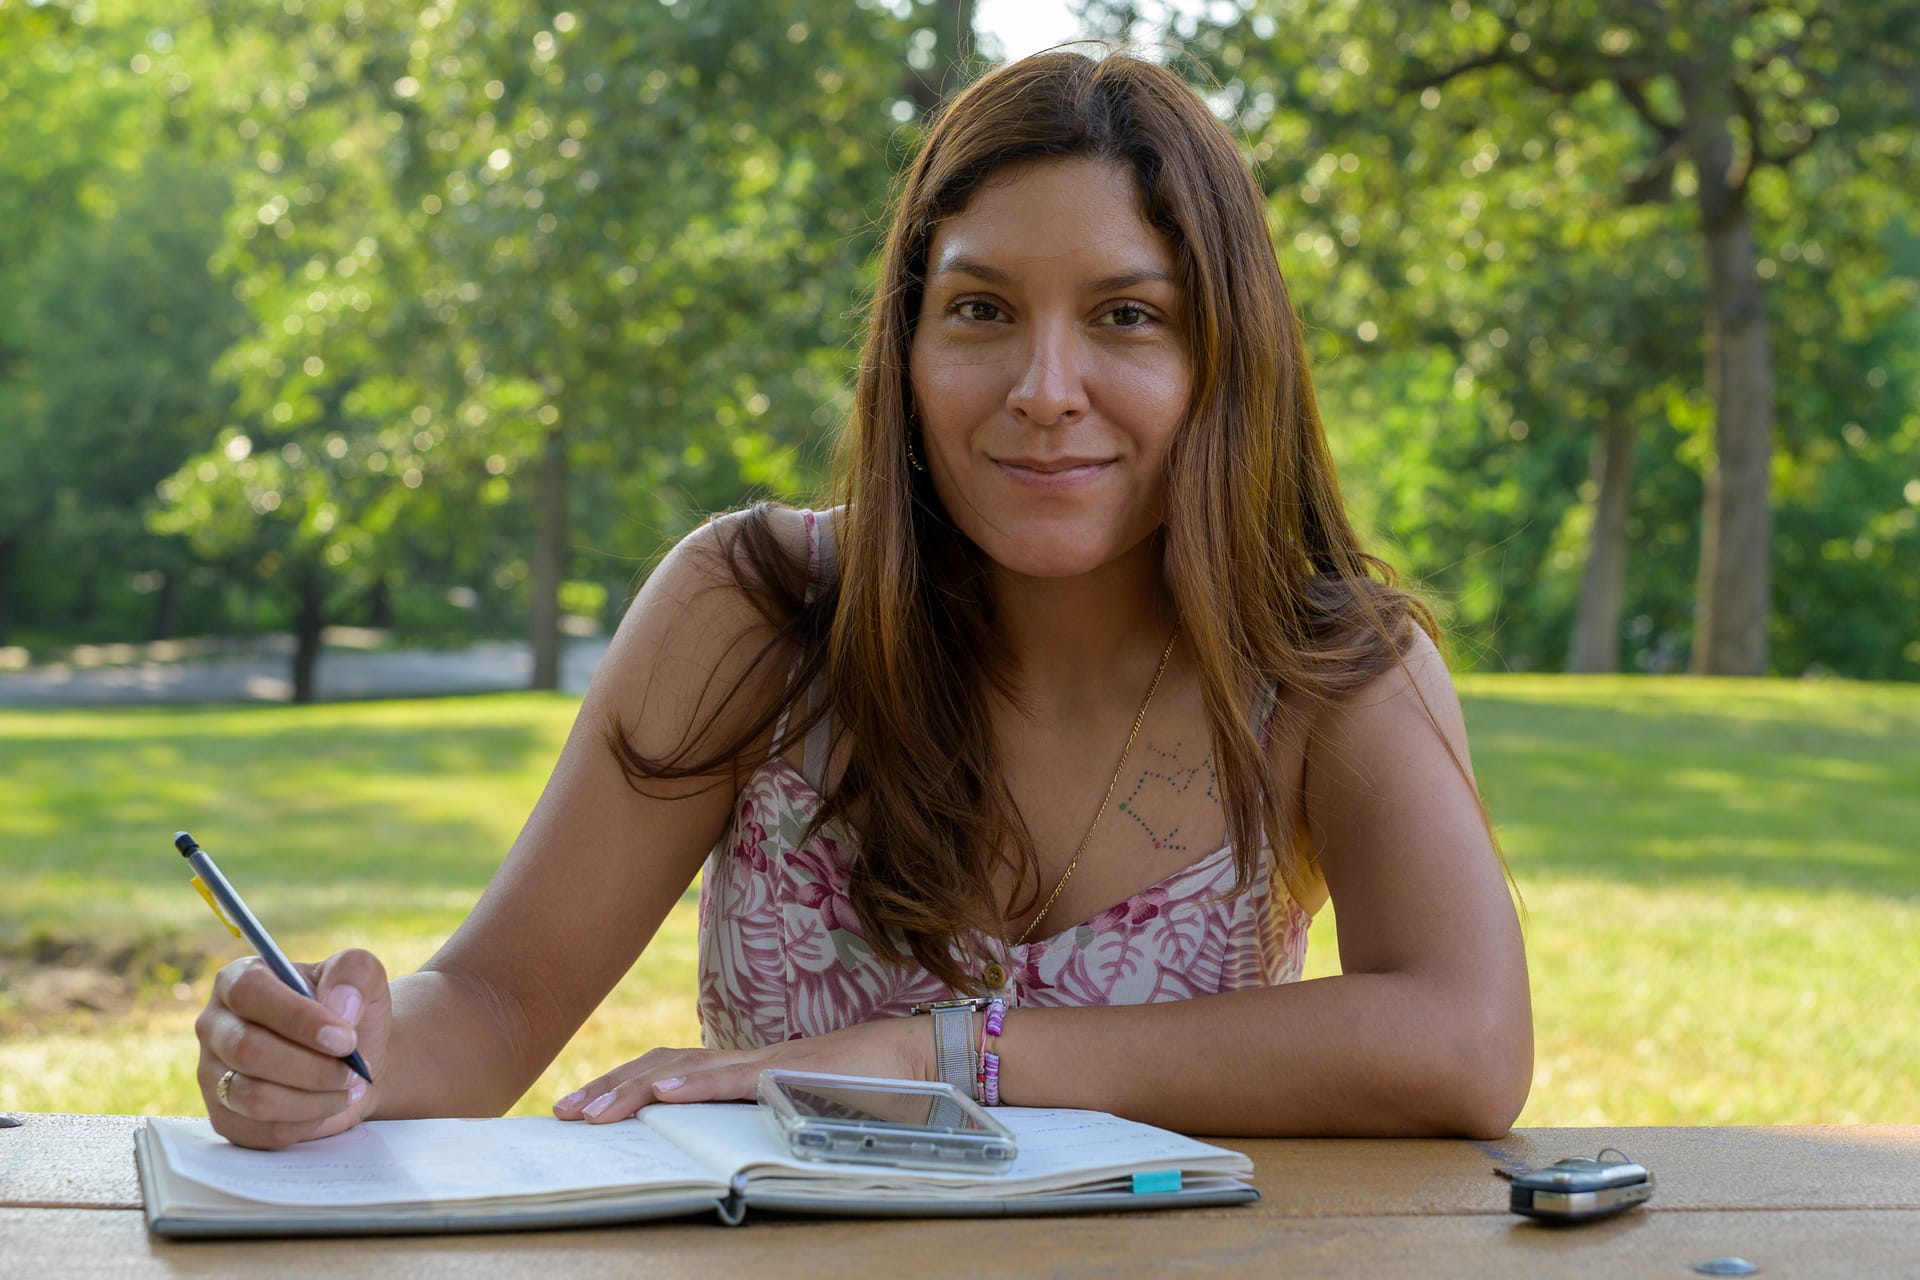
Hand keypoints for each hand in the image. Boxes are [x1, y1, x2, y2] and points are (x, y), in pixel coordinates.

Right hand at [194, 948, 390, 1149]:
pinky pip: (263, 1131)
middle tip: (355, 1071)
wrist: (353, 1059)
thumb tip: (337, 1006)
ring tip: (350, 1086)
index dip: (298, 1018)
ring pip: (255, 1097)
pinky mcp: (226, 1118)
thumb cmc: (350, 1011)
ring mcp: (213, 1075)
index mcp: (239, 978)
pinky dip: (307, 1122)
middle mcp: (215, 1026)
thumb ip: (353, 973)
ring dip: (315, 1098)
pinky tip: (329, 1105)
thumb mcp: (362, 975)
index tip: (345, 1039)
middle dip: (313, 1067)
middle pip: (248, 1051)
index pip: (250, 993)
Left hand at [553, 1014, 933, 1123]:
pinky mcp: (791, 1071)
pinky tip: (660, 1094)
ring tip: (590, 1112)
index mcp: (746, 1071)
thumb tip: (731, 1147)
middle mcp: (746, 1060)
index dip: (623, 1084)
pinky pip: (733, 1078)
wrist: (922, 1057)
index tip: (583, 1107)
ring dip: (632, 1090)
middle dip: (608, 1089)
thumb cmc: (873, 1087)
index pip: (670, 1069)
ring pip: (684, 1070)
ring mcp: (765, 1063)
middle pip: (661, 1066)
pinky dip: (694, 1084)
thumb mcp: (806, 1109)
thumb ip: (767, 1117)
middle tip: (563, 1114)